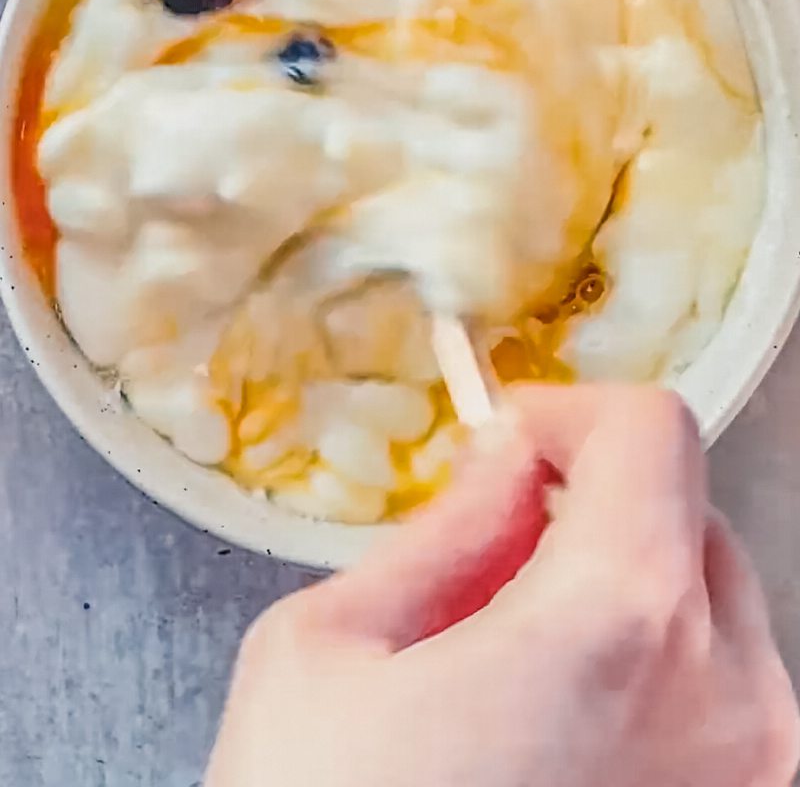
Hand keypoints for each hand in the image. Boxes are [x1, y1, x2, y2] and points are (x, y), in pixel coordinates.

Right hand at [206, 386, 798, 786]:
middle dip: (595, 501)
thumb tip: (507, 460)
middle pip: (688, 516)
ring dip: (624, 587)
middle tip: (499, 541)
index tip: (510, 441)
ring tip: (518, 644)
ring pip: (711, 608)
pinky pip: (722, 698)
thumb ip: (446, 533)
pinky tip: (560, 718)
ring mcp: (758, 779)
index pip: (653, 434)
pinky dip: (654, 669)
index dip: (571, 412)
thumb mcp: (332, 651)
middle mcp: (729, 702)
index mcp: (616, 626)